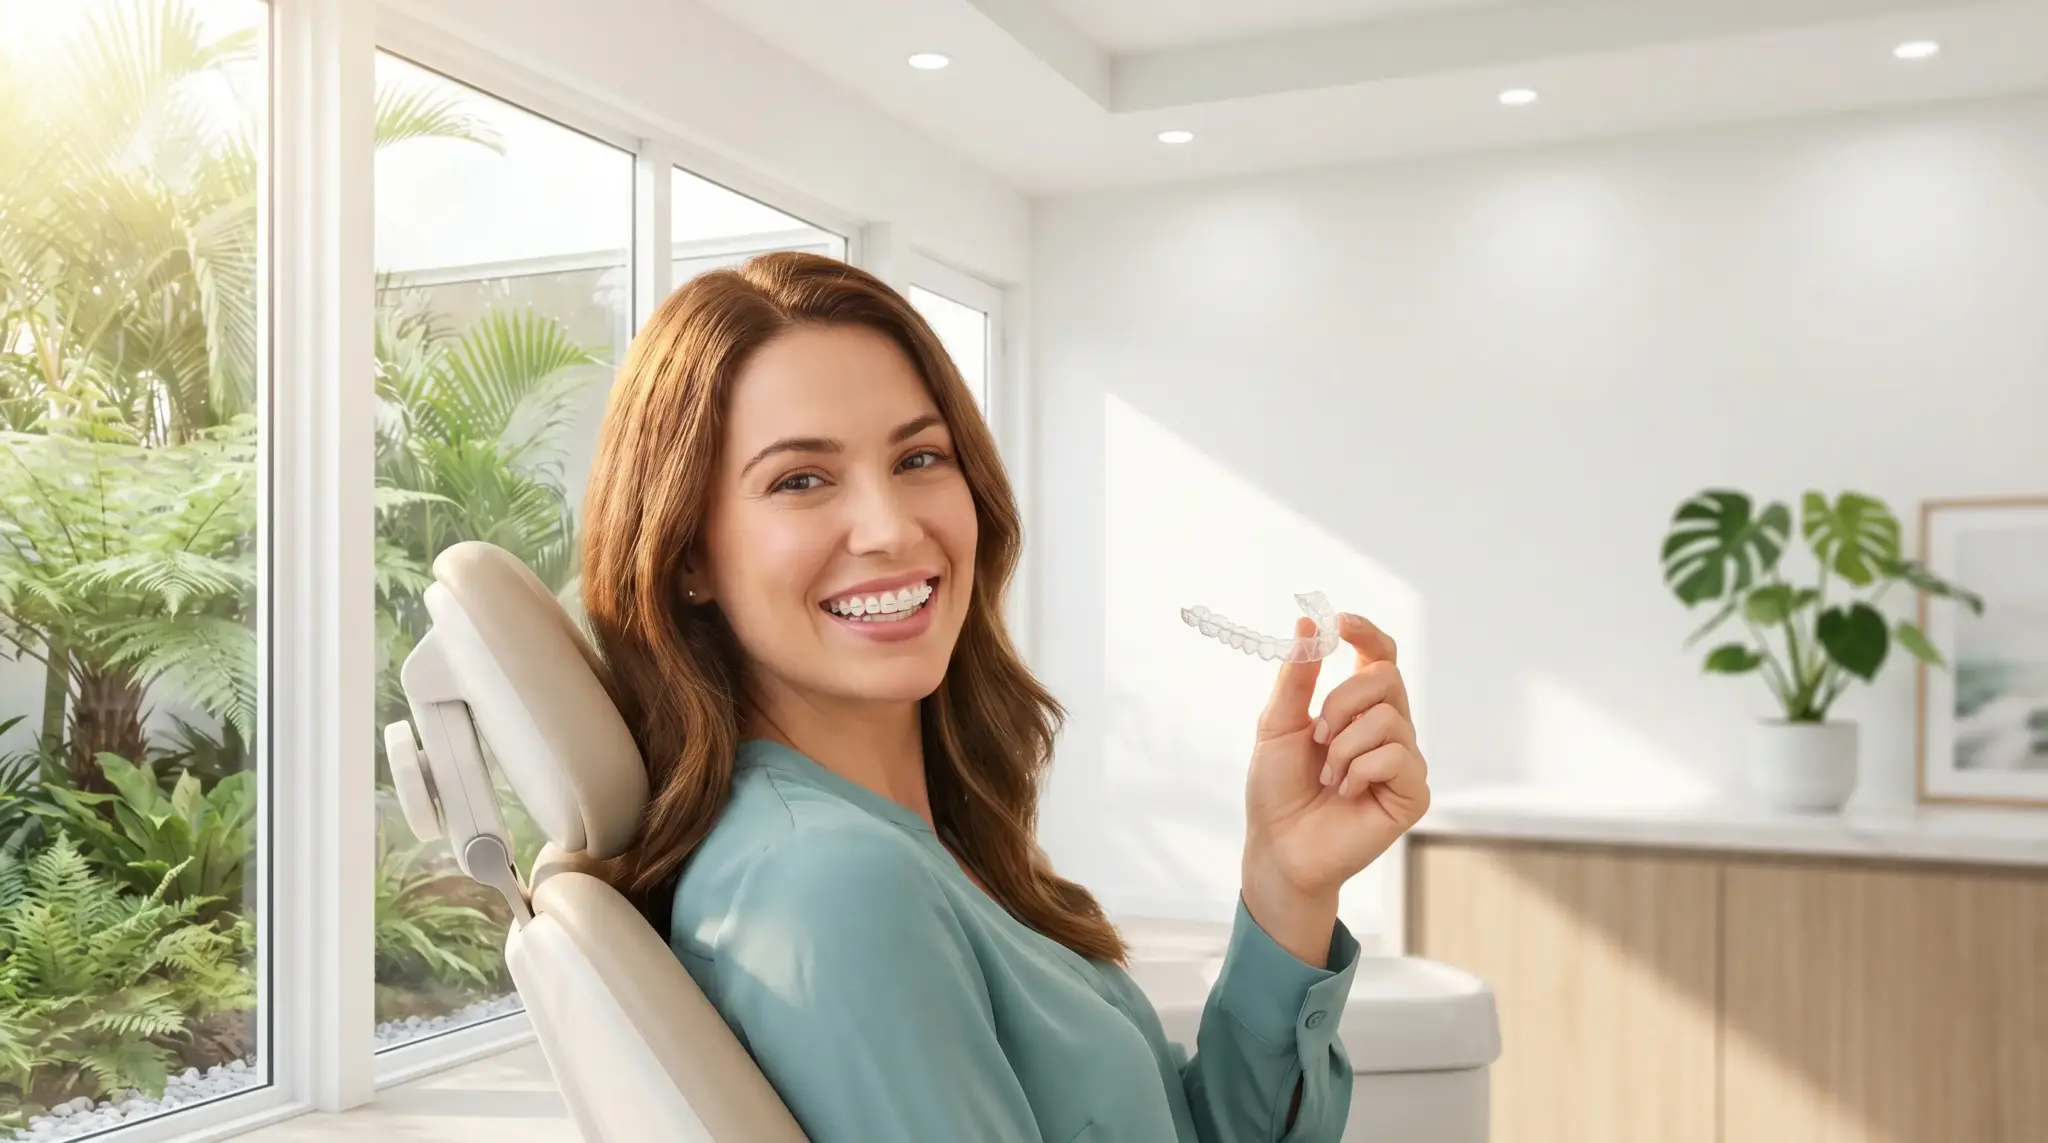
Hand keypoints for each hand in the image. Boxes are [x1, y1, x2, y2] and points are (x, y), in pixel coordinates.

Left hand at [1242, 613, 1429, 907]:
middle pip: (1387, 677)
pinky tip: (1345, 791)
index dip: (1366, 633)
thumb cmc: (1278, 788)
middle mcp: (1389, 727)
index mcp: (1358, 706)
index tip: (1338, 624)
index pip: (1380, 655)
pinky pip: (1397, 756)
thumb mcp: (1278, 724)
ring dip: (1344, 745)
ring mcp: (1404, 760)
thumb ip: (1297, 676)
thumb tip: (1307, 623)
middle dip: (1342, 700)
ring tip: (1327, 775)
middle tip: (1316, 734)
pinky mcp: (1412, 792)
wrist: (1278, 845)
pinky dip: (1360, 769)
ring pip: (1389, 718)